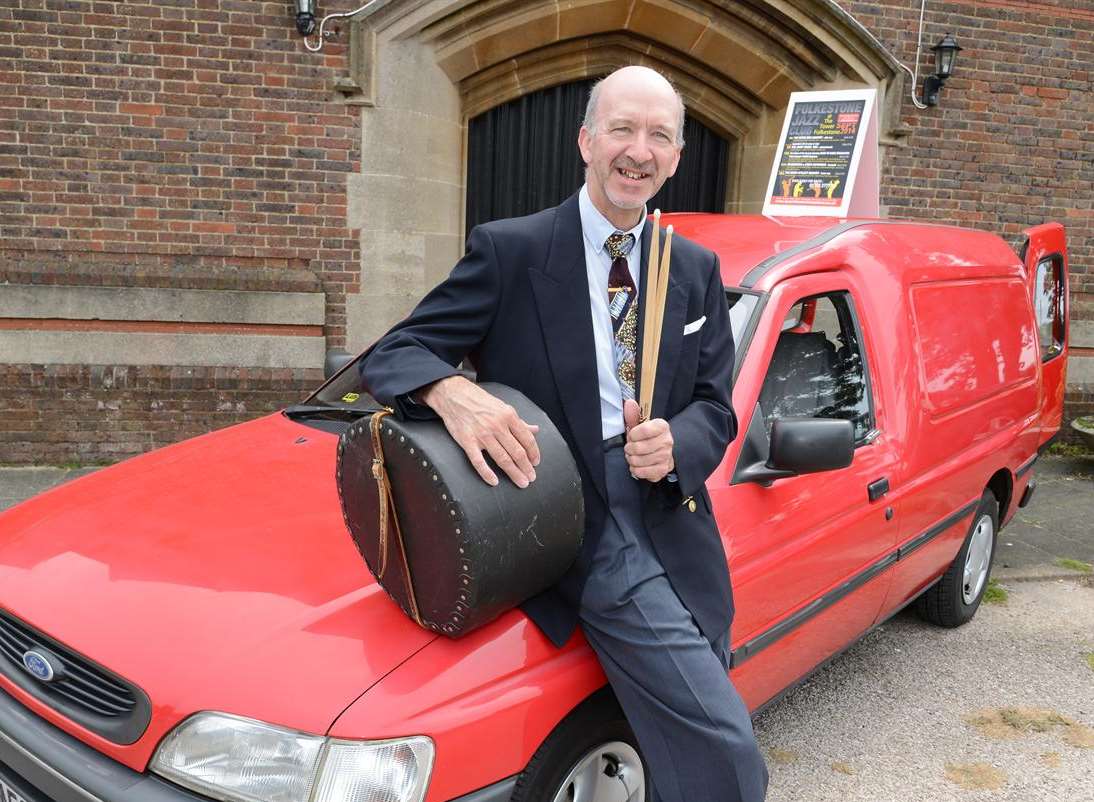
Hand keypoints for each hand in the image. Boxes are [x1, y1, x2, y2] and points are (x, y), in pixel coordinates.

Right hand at [421, 376, 539, 487]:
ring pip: (502, 458)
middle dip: (526, 467)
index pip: (527, 439)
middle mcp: (497, 426)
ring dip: (514, 472)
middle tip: (531, 478)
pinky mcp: (467, 441)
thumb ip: (519, 422)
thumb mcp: (503, 407)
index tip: (536, 463)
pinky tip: (494, 481)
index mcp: (508, 416)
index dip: (534, 453)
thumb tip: (535, 430)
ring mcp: (482, 434)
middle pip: (517, 452)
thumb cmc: (480, 401)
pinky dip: (487, 473)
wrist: (454, 395)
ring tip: (521, 482)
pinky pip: (478, 461)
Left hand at [622, 399, 673, 481]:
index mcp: (662, 426)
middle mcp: (667, 441)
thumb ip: (633, 414)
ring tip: (633, 456)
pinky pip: (642, 472)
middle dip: (629, 448)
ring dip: (631, 459)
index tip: (632, 435)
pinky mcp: (663, 469)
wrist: (661, 451)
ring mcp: (666, 456)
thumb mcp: (640, 424)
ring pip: (639, 460)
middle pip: (638, 447)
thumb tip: (629, 403)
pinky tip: (638, 465)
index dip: (632, 434)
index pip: (642, 430)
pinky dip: (636, 469)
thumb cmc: (648, 437)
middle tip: (630, 448)